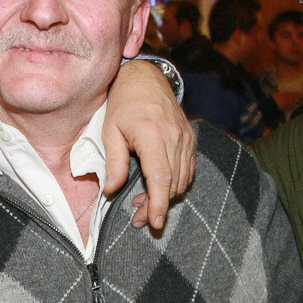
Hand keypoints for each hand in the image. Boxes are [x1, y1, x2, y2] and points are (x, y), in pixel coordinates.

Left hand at [103, 60, 195, 229]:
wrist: (146, 79)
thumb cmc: (124, 104)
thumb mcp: (110, 131)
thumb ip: (113, 162)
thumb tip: (111, 190)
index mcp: (153, 135)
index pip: (160, 177)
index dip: (158, 203)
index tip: (155, 222)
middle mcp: (175, 138)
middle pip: (172, 184)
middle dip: (156, 206)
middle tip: (137, 218)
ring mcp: (187, 139)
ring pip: (182, 180)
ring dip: (165, 196)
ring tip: (143, 203)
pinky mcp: (191, 140)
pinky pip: (188, 170)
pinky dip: (175, 184)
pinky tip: (158, 187)